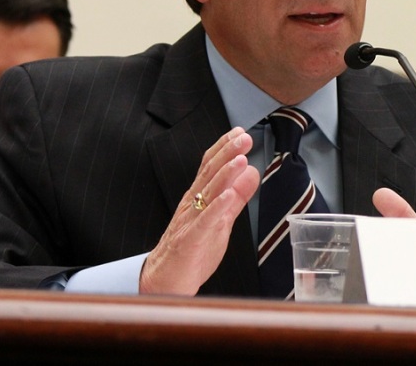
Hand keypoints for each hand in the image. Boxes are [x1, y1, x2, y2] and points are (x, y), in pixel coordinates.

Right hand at [139, 127, 258, 294]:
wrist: (164, 283)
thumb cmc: (193, 251)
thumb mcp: (220, 221)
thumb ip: (236, 198)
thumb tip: (251, 172)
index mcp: (198, 198)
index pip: (210, 167)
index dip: (224, 148)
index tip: (239, 132)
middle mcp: (192, 205)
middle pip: (209, 174)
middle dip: (227, 153)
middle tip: (244, 138)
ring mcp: (190, 221)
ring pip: (207, 193)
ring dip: (224, 175)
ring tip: (240, 159)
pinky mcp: (191, 240)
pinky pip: (204, 221)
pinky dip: (216, 207)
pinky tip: (228, 196)